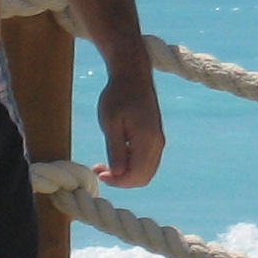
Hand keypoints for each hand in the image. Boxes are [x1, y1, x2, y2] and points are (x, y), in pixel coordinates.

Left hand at [94, 70, 164, 189]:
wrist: (132, 75)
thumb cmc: (118, 96)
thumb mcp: (111, 123)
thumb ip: (116, 150)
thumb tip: (118, 173)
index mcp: (147, 140)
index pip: (135, 175)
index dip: (117, 181)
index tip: (99, 174)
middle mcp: (157, 143)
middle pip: (143, 177)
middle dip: (121, 180)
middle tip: (100, 171)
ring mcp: (158, 141)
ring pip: (146, 172)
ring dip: (126, 175)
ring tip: (105, 166)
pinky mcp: (155, 137)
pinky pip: (147, 162)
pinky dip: (132, 166)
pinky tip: (116, 158)